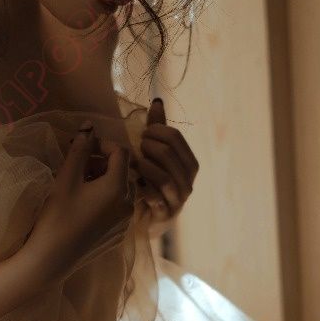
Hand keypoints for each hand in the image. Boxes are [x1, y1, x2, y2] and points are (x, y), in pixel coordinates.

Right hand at [21, 119, 135, 289]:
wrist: (51, 260)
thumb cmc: (56, 216)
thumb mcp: (66, 178)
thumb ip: (80, 149)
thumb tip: (88, 126)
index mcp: (119, 188)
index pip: (121, 153)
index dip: (102, 144)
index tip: (82, 147)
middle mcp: (129, 205)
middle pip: (123, 172)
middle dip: (102, 163)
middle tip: (78, 166)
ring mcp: (126, 223)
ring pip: (121, 191)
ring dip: (105, 181)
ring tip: (80, 185)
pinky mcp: (119, 236)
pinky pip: (118, 209)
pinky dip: (106, 201)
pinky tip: (84, 207)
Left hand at [133, 99, 199, 224]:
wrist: (147, 219)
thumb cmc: (151, 182)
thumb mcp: (155, 154)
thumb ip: (158, 129)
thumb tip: (157, 101)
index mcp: (189, 164)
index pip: (175, 138)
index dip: (155, 130)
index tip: (143, 133)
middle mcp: (188, 182)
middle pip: (168, 154)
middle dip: (147, 147)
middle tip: (136, 147)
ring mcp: (178, 200)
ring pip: (163, 176)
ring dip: (143, 166)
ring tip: (130, 163)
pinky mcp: (165, 215)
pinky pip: (155, 198)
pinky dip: (142, 188)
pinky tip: (132, 182)